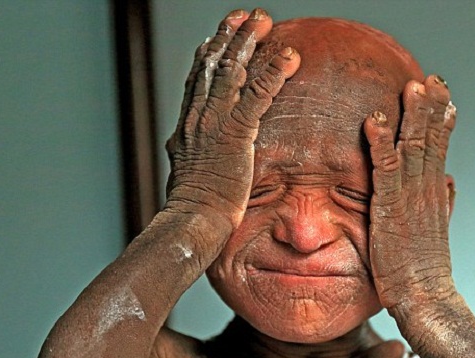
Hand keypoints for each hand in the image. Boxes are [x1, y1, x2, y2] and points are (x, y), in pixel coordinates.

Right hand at [164, 8, 299, 228]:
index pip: (198, 80)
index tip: (219, 35)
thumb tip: (185, 152)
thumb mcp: (188, 171)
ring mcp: (216, 122)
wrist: (193, 220)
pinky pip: (259, 94)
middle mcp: (198, 116)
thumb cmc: (194, 206)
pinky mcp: (237, 133)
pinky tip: (290, 56)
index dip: (210, 53)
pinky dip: (275, 72)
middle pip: (213, 65)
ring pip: (233, 71)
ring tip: (264, 21)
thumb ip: (191, 153)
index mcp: (188, 125)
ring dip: (249, 42)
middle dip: (230, 36)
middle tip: (246, 16)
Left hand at [364, 75, 456, 308]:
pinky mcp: (389, 210)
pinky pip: (384, 170)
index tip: (444, 95)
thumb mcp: (437, 232)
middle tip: (434, 80)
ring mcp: (409, 199)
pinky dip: (380, 144)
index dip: (442, 121)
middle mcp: (426, 192)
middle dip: (433, 109)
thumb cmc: (425, 272)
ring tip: (413, 88)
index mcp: (434, 195)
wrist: (426, 299)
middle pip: (432, 142)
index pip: (440, 150)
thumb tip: (450, 183)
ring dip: (413, 117)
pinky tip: (374, 121)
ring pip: (414, 149)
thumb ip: (444, 205)